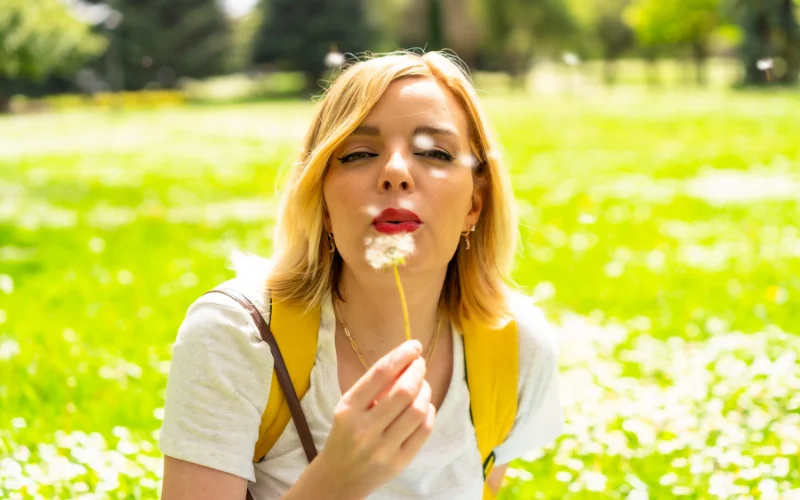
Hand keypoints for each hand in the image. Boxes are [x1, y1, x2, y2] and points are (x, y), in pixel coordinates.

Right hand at [315, 339, 435, 498]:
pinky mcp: (399, 462)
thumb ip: (374, 386)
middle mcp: (364, 429)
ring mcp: (382, 448)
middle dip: (417, 371)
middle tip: (419, 364)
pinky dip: (428, 412)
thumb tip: (407, 360)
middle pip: (403, 391)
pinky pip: (424, 430)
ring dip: (425, 390)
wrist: (339, 477)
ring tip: (422, 385)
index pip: (380, 374)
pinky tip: (423, 406)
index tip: (414, 345)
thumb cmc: (347, 432)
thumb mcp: (349, 406)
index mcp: (348, 409)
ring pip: (417, 410)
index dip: (401, 355)